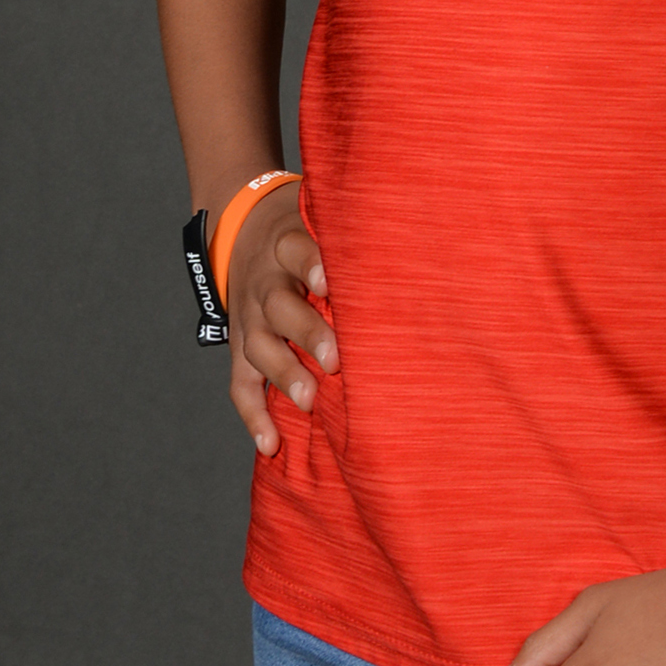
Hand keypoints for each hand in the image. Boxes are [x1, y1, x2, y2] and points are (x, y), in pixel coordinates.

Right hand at [225, 186, 335, 455]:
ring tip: (308, 401)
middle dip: (306, 333)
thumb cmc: (305, 234)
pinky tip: (271, 445)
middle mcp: (265, 282)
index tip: (331, 282)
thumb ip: (356, 234)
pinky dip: (254, 416)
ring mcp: (249, 317)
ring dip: (283, 374)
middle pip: (278, 305)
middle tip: (335, 360)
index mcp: (287, 245)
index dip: (311, 264)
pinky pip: (240, 384)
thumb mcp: (321, 220)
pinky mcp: (240, 345)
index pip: (295, 250)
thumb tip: (425, 244)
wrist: (241, 227)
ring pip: (258, 346)